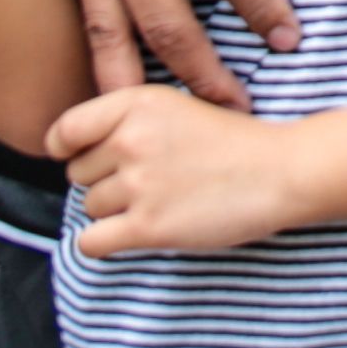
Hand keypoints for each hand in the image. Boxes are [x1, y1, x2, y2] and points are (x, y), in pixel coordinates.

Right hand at [33, 0, 295, 107]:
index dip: (259, 7)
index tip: (287, 39)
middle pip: (166, 21)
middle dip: (204, 72)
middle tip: (238, 108)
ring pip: (109, 34)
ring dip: (140, 85)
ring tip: (163, 124)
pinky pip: (82, 13)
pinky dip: (96, 55)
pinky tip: (110, 89)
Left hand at [49, 85, 303, 256]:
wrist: (281, 171)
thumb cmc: (233, 142)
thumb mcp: (175, 106)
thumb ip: (127, 120)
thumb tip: (75, 151)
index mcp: (135, 103)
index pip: (66, 131)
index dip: (65, 149)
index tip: (76, 159)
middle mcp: (130, 140)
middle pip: (78, 174)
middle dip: (103, 181)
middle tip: (145, 182)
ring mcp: (138, 184)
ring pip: (89, 207)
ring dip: (115, 212)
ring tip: (158, 202)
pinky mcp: (149, 226)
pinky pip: (91, 243)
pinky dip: (103, 243)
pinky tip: (129, 235)